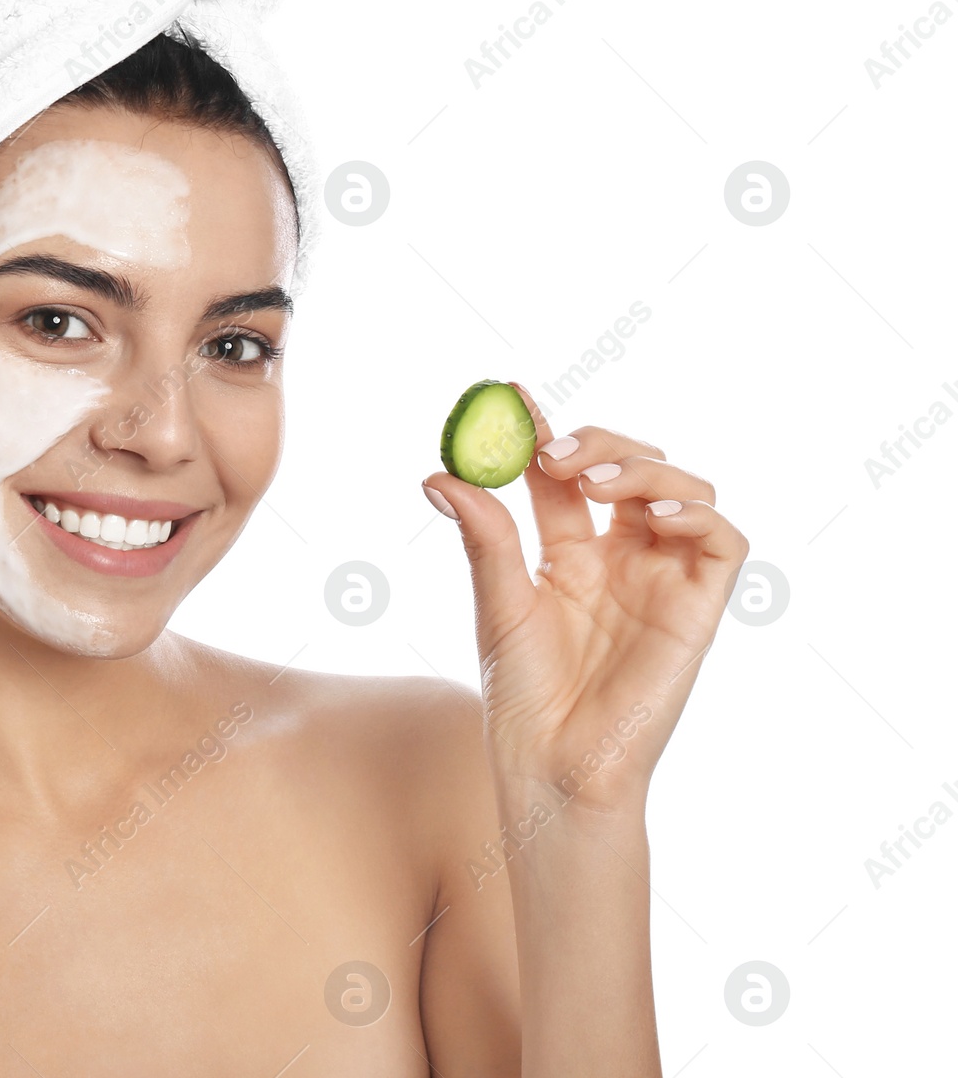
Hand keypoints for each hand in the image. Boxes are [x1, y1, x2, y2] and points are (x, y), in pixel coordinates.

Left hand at [422, 382, 748, 817]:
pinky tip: (652, 515)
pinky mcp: (698, 609)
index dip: (542, 429)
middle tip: (553, 453)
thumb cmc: (522, 695)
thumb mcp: (497, 602)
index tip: (509, 393)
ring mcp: (661, 579)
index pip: (561, 472)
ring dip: (641, 467)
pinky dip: (697, 514)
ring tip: (592, 481)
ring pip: (680, 488)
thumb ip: (484, 535)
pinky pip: (723, 542)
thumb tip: (440, 472)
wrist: (553, 767)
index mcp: (568, 552)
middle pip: (626, 466)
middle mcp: (620, 557)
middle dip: (595, 443)